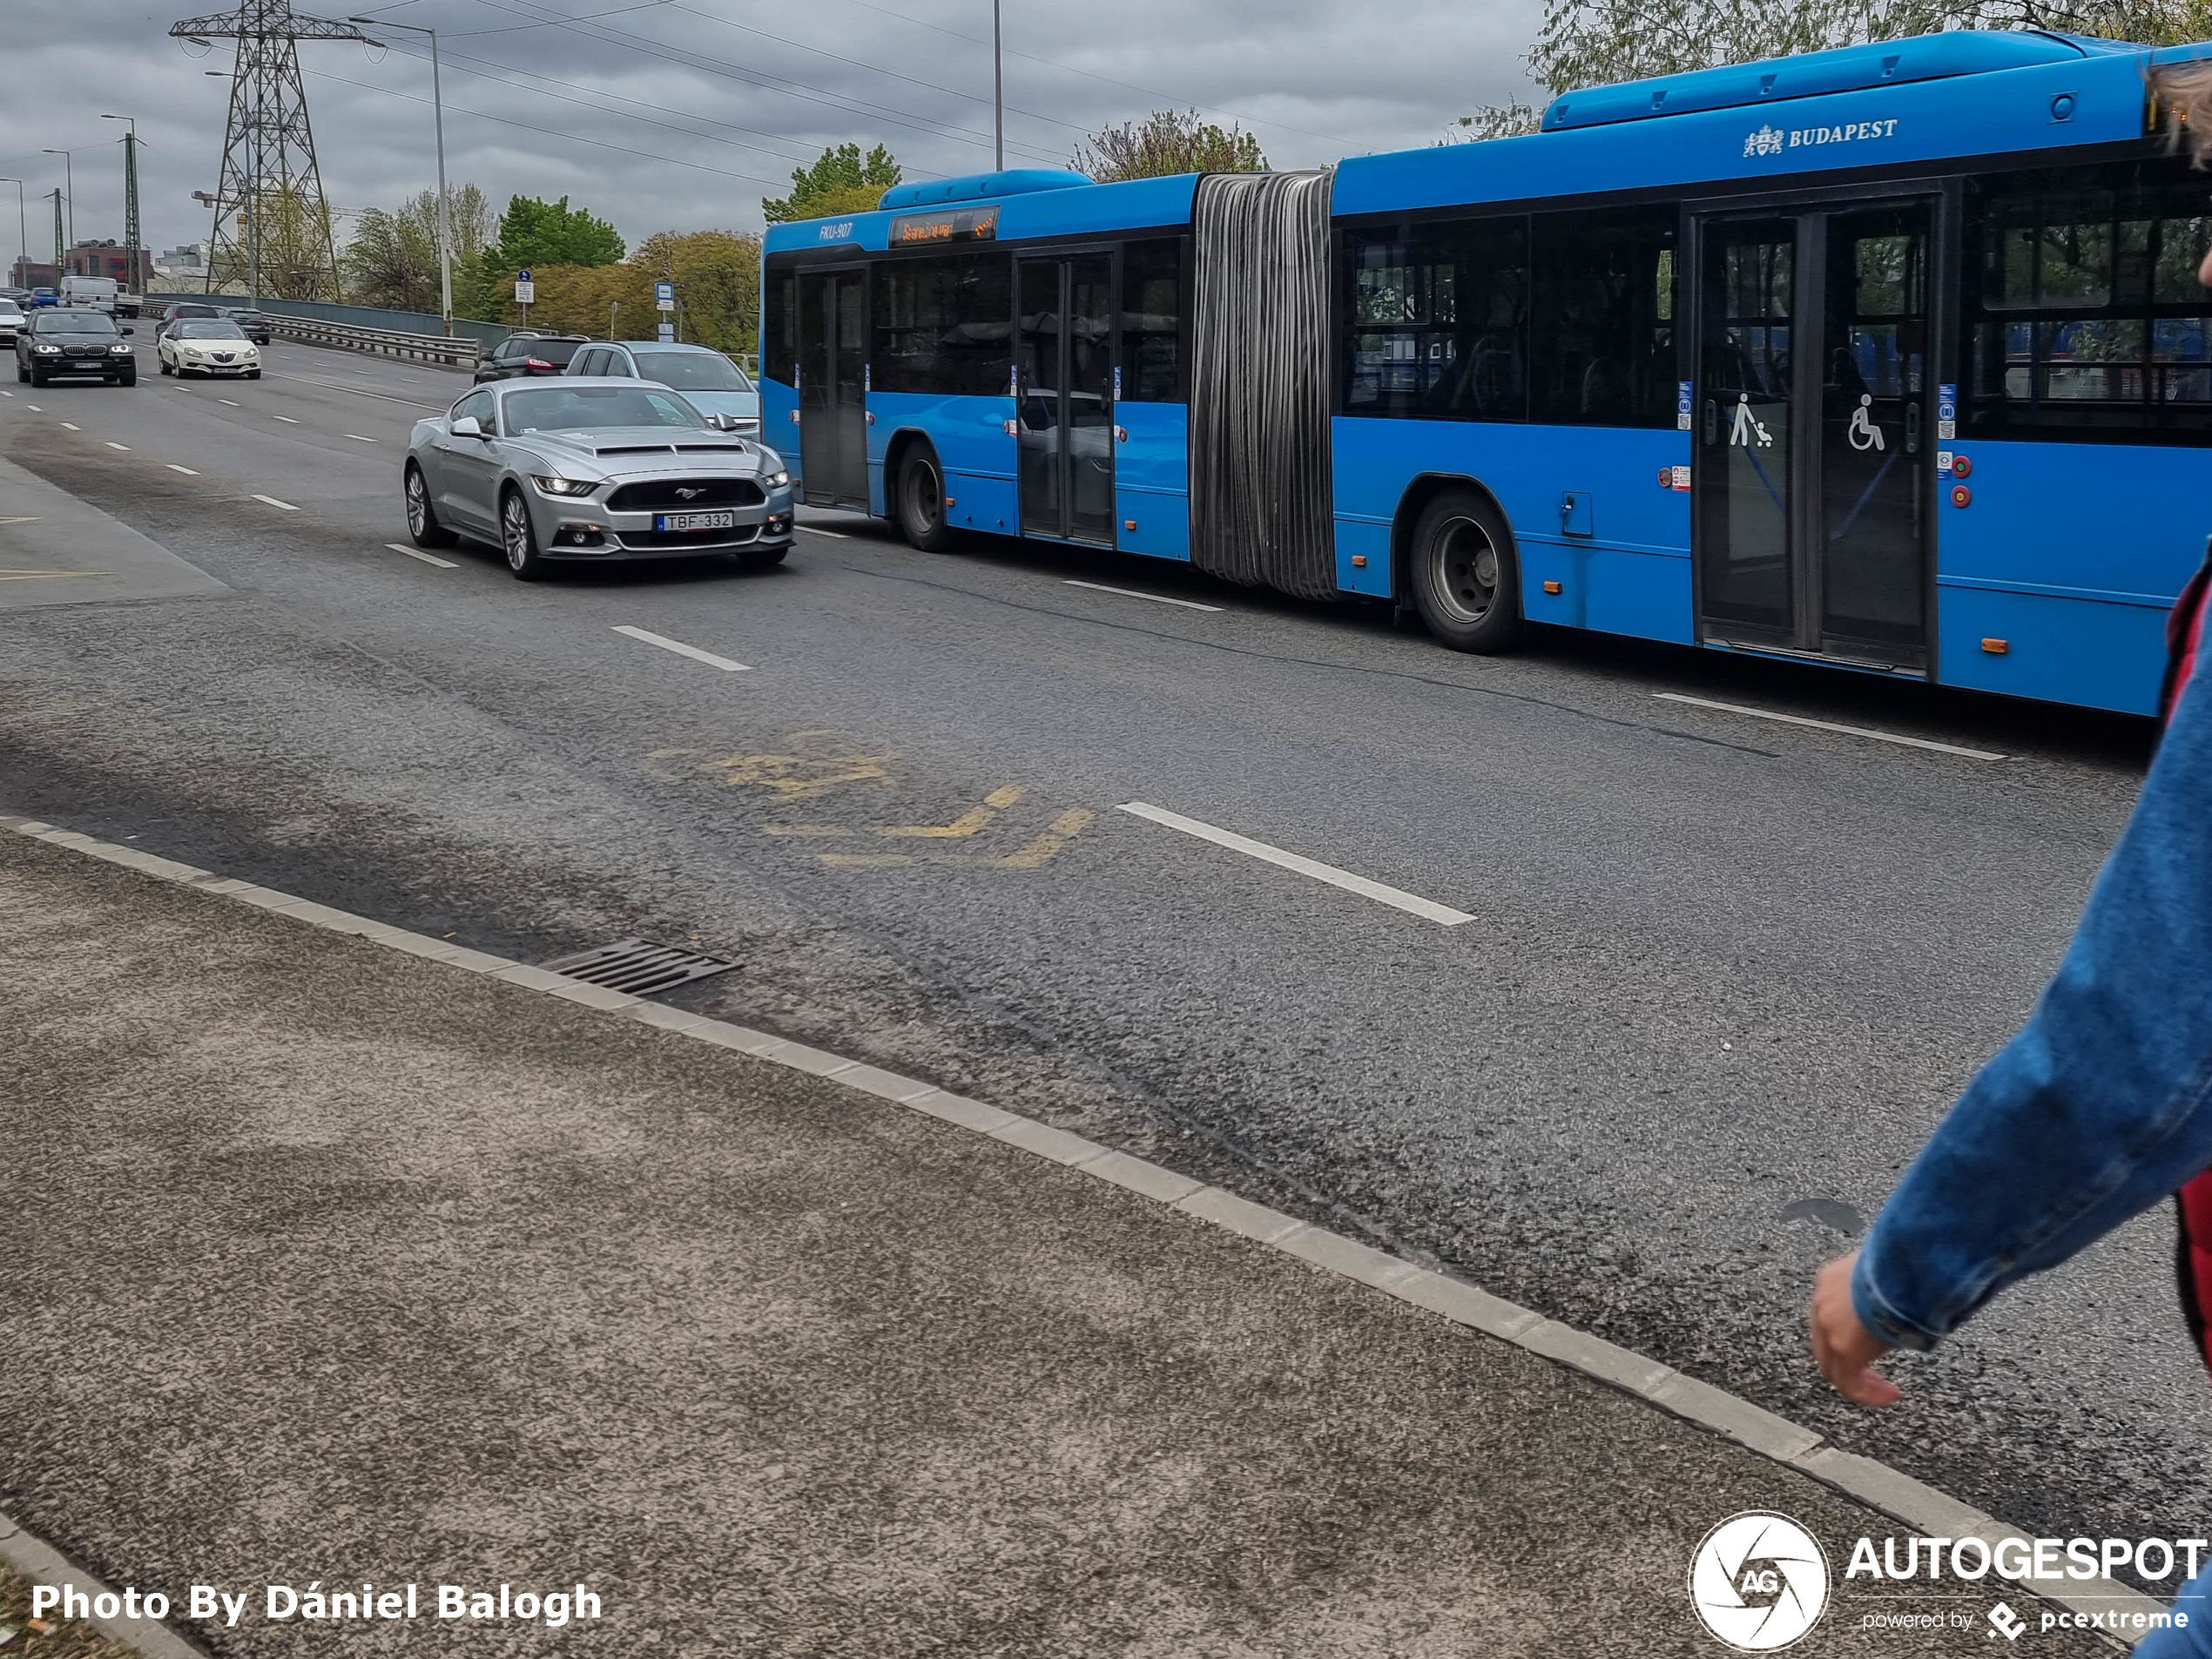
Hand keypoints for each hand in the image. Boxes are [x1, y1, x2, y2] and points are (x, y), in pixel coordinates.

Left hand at [1810, 1250, 1900, 1406]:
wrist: (1902, 1266)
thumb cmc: (1905, 1263)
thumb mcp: (1889, 1273)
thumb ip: (1886, 1290)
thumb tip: (1908, 1300)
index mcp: (1831, 1280)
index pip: (1830, 1314)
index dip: (1847, 1332)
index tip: (1870, 1341)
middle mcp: (1822, 1302)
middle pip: (1826, 1342)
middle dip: (1850, 1361)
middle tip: (1873, 1376)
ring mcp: (1828, 1325)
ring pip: (1834, 1365)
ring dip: (1860, 1380)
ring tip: (1884, 1391)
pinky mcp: (1842, 1348)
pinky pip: (1848, 1381)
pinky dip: (1866, 1393)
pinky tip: (1888, 1396)